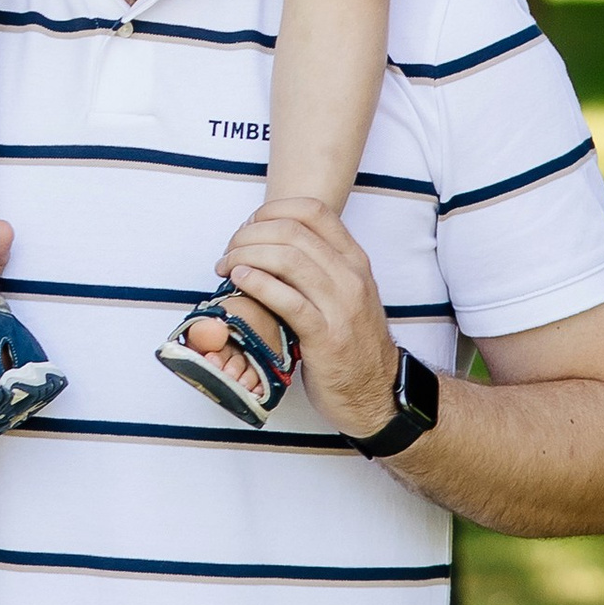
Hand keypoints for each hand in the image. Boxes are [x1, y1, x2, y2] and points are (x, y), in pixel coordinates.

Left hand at [215, 198, 401, 442]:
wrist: (377, 394)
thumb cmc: (351, 343)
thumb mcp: (345, 295)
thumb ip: (319, 267)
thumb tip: (268, 243)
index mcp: (355, 261)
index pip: (313, 211)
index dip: (272, 210)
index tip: (249, 225)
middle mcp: (352, 278)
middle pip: (293, 232)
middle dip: (250, 234)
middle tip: (228, 250)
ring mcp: (342, 307)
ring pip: (288, 260)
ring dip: (246, 255)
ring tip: (226, 266)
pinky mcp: (327, 338)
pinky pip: (288, 301)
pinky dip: (258, 284)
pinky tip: (240, 281)